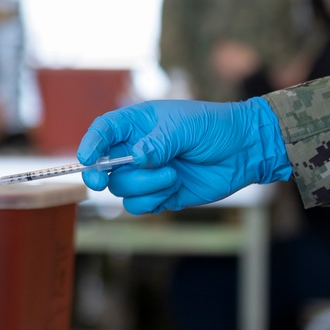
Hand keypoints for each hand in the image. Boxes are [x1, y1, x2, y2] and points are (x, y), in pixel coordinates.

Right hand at [76, 98, 290, 214]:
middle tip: (100, 180)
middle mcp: (135, 149)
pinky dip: (153, 200)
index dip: (90, 144)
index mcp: (137, 124)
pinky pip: (139, 205)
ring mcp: (146, 173)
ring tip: (172, 175)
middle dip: (101, 174)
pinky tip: (173, 188)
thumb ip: (158, 142)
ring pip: (122, 187)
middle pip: (104, 166)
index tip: (85, 157)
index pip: (103, 132)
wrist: (245, 151)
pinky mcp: (158, 194)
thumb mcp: (184, 127)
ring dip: (144, 185)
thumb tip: (136, 157)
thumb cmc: (214, 127)